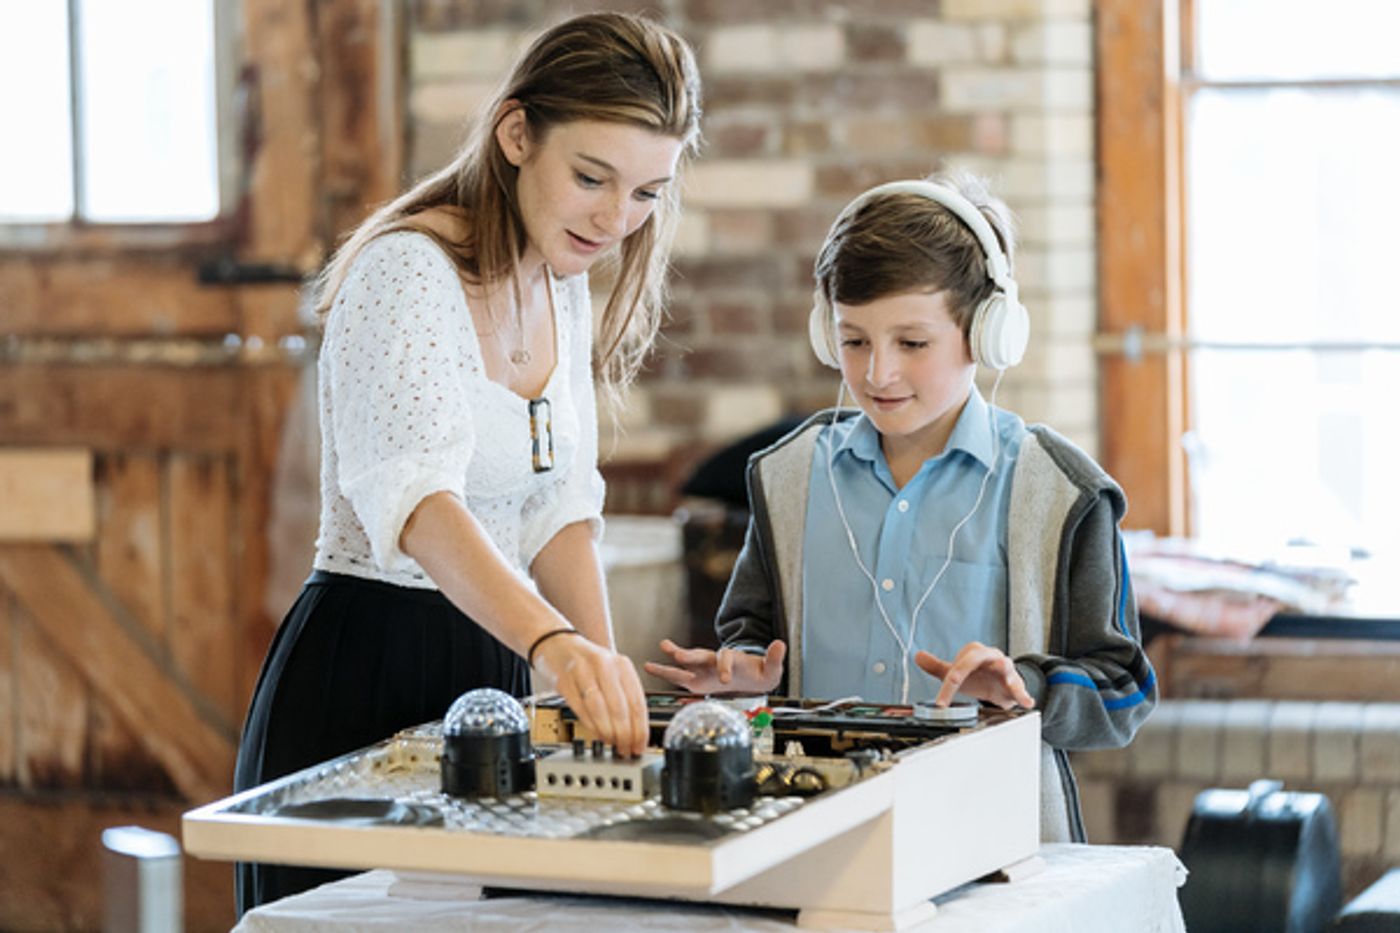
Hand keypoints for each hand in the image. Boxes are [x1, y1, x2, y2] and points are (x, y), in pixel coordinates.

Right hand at [534, 634, 648, 756]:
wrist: (557, 644)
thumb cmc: (588, 662)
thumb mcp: (612, 672)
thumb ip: (624, 696)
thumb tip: (636, 731)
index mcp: (622, 665)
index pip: (637, 702)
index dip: (640, 729)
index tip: (640, 745)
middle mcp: (604, 665)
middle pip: (620, 707)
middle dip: (625, 734)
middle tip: (626, 749)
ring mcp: (583, 672)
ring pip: (600, 709)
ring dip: (607, 732)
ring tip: (612, 743)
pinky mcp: (564, 681)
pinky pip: (579, 708)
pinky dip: (590, 725)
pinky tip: (596, 734)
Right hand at [643, 639, 785, 694]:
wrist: (754, 678)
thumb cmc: (761, 673)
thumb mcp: (772, 668)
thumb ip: (774, 657)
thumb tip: (780, 644)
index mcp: (733, 658)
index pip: (726, 658)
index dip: (724, 666)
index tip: (724, 679)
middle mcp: (716, 661)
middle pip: (701, 655)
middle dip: (690, 655)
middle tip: (678, 654)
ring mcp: (705, 669)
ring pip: (687, 664)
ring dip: (673, 658)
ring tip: (655, 653)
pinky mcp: (699, 679)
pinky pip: (680, 675)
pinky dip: (666, 670)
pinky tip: (649, 665)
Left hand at [915, 642, 1034, 709]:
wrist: (1000, 684)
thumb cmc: (979, 676)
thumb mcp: (957, 672)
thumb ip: (937, 666)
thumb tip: (918, 656)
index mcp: (974, 653)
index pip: (957, 666)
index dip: (947, 684)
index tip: (941, 703)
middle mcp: (990, 656)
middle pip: (977, 657)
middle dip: (964, 668)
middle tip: (953, 678)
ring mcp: (1005, 668)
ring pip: (1005, 666)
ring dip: (1005, 672)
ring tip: (1007, 678)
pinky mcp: (1016, 683)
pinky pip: (1020, 688)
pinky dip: (1024, 695)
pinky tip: (1027, 702)